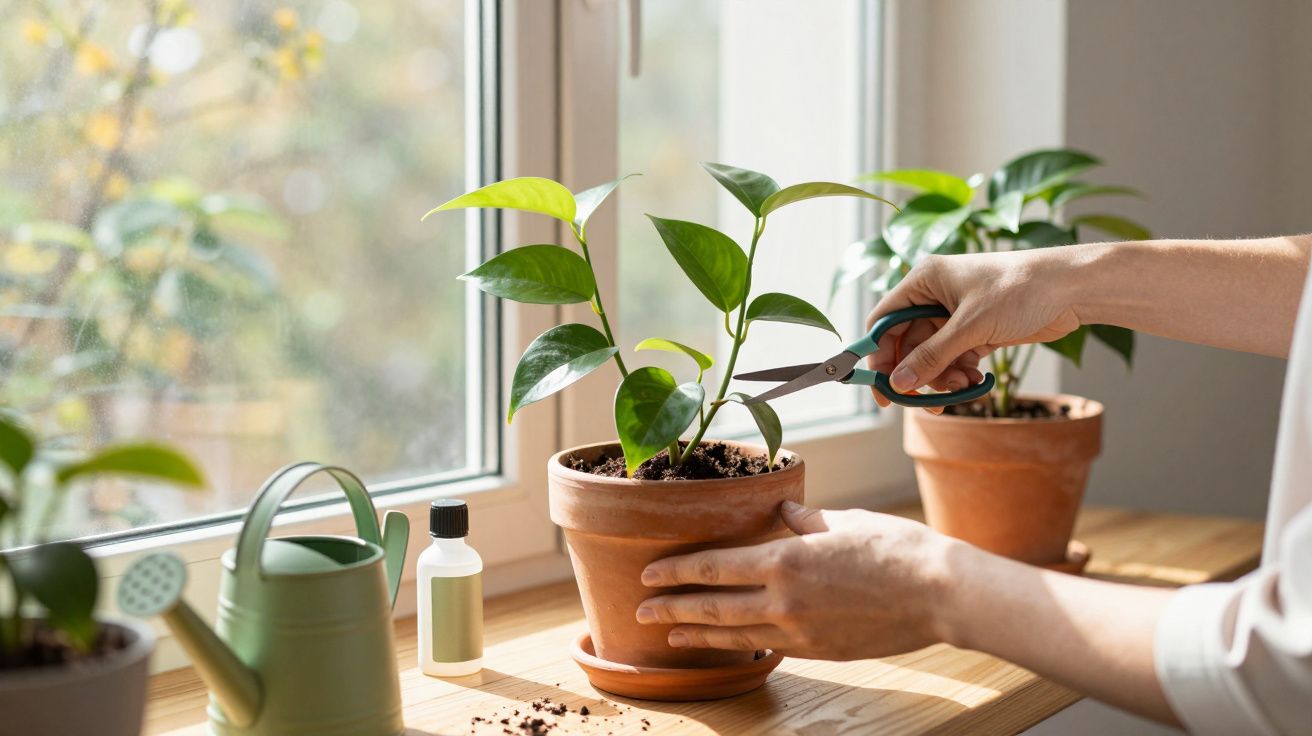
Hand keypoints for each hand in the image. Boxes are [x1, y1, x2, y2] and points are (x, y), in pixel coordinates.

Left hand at [636, 501, 965, 660]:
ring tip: (671, 637)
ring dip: (698, 636)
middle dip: (672, 610)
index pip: (713, 567)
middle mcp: (783, 600)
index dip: (676, 572)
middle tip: (641, 612)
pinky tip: (729, 644)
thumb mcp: (843, 520)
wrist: (940, 593)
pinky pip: (769, 648)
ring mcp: (800, 631)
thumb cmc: (896, 548)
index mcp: (785, 560)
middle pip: (712, 607)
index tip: (649, 574)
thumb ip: (804, 519)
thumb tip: (781, 511)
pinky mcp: (820, 651)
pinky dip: (743, 645)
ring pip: (735, 635)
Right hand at [866, 250, 1081, 407]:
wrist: (1072, 288)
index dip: (878, 356)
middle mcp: (935, 296)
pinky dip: (961, 374)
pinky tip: (975, 382)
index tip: (880, 389)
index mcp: (924, 281)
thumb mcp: (971, 326)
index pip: (884, 321)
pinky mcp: (978, 330)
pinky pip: (956, 359)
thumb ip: (932, 357)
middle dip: (918, 374)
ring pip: (933, 356)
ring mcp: (957, 314)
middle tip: (925, 403)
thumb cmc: (1021, 289)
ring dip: (943, 378)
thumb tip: (899, 383)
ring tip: (962, 389)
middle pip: (908, 344)